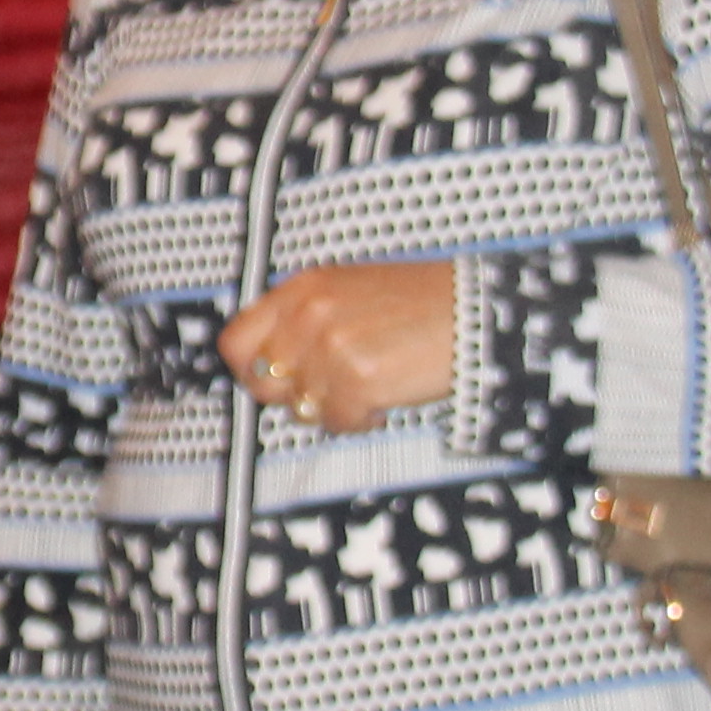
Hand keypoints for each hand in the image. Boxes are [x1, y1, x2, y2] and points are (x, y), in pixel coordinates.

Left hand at [219, 258, 457, 430]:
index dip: (248, 370)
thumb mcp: (348, 291)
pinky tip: (384, 398)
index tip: (274, 381)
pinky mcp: (357, 379)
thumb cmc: (419, 304)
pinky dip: (360, 419)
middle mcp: (308, 315)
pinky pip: (338, 421)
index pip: (235, 341)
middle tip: (331, 388)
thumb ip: (301, 320)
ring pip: (302, 408)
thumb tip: (266, 364)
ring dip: (334, 407)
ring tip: (369, 386)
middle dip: (295, 395)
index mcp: (302, 288)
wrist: (474, 312)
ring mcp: (331, 347)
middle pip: (265, 382)